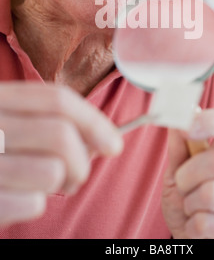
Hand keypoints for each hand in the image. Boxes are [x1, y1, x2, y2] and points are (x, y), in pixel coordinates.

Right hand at [0, 82, 122, 226]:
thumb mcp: (8, 121)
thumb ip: (44, 121)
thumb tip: (100, 139)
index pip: (57, 99)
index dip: (93, 120)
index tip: (113, 143)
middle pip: (61, 135)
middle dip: (82, 161)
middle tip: (75, 175)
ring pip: (51, 171)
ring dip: (58, 184)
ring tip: (42, 186)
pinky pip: (32, 203)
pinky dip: (33, 205)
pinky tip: (17, 200)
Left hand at [161, 107, 213, 238]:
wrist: (197, 237)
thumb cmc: (190, 199)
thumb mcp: (179, 171)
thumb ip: (179, 146)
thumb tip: (176, 119)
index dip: (210, 120)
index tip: (186, 127)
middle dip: (188, 174)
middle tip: (182, 184)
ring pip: (212, 194)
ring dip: (189, 203)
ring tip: (193, 207)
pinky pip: (207, 224)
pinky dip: (192, 226)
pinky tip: (201, 226)